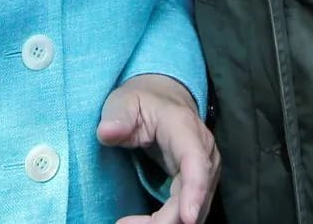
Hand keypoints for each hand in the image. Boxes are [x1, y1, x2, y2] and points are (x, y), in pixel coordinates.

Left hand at [99, 74, 217, 223]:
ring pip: (195, 208)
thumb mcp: (124, 102)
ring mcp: (205, 169)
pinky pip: (187, 210)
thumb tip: (107, 132)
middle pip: (196, 195)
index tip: (186, 217)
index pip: (195, 161)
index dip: (194, 190)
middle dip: (167, 220)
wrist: (163, 100)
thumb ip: (117, 116)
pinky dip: (166, 222)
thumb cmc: (141, 101)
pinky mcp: (199, 184)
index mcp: (184, 128)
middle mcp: (203, 151)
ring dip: (165, 223)